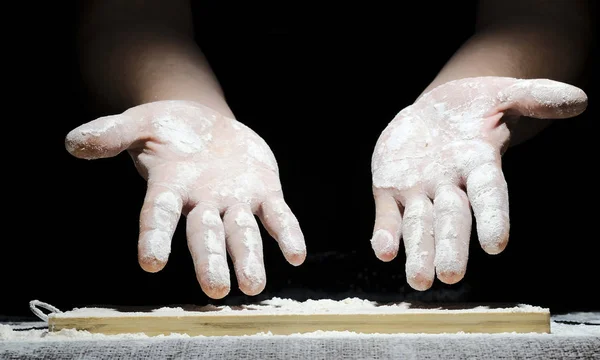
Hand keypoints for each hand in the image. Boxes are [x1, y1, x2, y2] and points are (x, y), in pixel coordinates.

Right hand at [65, 100, 305, 298]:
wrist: (206, 124)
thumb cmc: (168, 128)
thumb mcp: (140, 123)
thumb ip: (112, 133)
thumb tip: (74, 143)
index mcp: (169, 188)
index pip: (158, 216)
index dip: (155, 237)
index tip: (151, 262)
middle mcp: (202, 203)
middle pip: (205, 235)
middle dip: (211, 261)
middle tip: (217, 289)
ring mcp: (234, 201)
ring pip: (242, 233)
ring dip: (249, 258)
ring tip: (254, 286)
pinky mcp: (263, 192)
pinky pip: (277, 215)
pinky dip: (286, 233)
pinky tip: (296, 253)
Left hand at [370, 77, 586, 289]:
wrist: (436, 111)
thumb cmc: (477, 106)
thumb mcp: (505, 94)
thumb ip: (535, 98)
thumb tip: (578, 99)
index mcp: (479, 164)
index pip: (489, 195)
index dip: (492, 218)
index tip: (496, 245)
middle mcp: (450, 185)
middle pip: (452, 219)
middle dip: (451, 246)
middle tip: (450, 276)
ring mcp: (419, 190)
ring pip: (419, 225)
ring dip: (418, 252)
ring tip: (418, 280)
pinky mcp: (389, 188)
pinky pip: (387, 214)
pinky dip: (385, 233)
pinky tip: (383, 251)